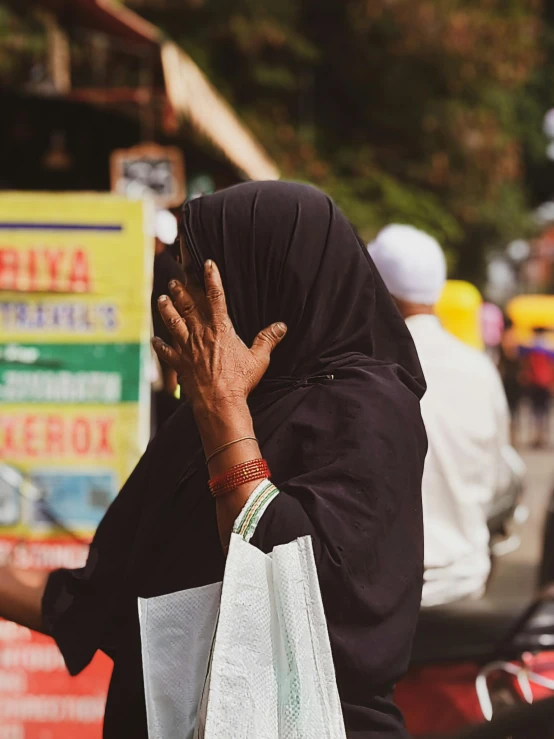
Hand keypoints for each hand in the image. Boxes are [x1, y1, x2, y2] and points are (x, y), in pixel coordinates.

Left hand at [152, 260, 286, 415]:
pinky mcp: (180, 364)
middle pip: (188, 306)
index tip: (207, 263)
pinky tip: (154, 339)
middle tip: (175, 281)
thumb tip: (281, 326)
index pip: (215, 297)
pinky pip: (166, 352)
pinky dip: (160, 345)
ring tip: (161, 299)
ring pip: (173, 323)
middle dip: (181, 291)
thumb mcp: (259, 359)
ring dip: (166, 310)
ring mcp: (188, 348)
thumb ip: (268, 340)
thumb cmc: (240, 381)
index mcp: (220, 329)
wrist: (219, 402)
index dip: (211, 278)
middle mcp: (201, 334)